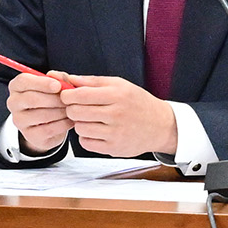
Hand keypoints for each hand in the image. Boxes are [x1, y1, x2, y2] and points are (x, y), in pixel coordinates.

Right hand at [6, 72, 74, 154]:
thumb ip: (59, 78)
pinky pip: (48, 129)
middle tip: (68, 100)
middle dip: (54, 99)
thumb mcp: (56, 85)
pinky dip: (62, 124)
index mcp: (17, 86)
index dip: (42, 83)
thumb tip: (57, 76)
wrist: (51, 125)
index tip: (57, 86)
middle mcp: (13, 103)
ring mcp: (19, 120)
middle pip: (32, 99)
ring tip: (70, 110)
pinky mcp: (29, 135)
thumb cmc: (52, 100)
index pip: (24, 81)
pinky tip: (69, 121)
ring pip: (41, 115)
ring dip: (60, 112)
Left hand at [59, 75, 177, 158]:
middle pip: (76, 112)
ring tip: (90, 119)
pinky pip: (86, 143)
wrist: (161, 126)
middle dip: (72, 109)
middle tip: (77, 108)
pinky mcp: (114, 148)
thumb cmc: (138, 103)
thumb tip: (67, 79)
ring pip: (80, 128)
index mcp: (117, 95)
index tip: (67, 95)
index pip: (80, 95)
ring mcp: (115, 133)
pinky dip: (86, 137)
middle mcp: (116, 114)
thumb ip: (92, 81)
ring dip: (80, 123)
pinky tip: (96, 131)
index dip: (67, 95)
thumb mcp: (119, 85)